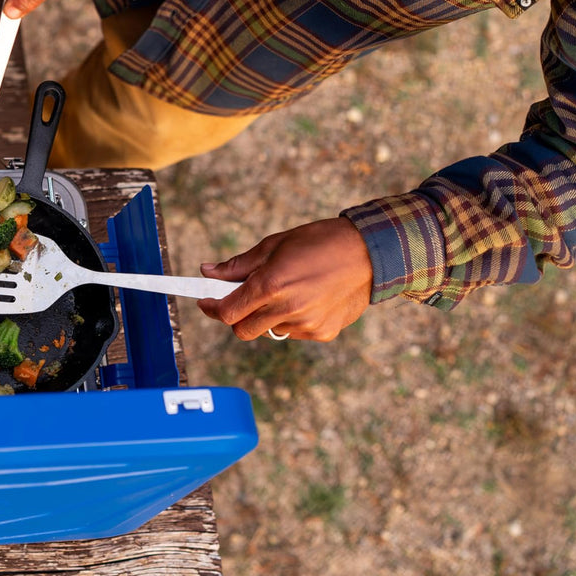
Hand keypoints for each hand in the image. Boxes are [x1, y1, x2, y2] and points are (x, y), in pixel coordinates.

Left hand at [196, 217, 373, 341]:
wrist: (370, 253)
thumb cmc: (319, 242)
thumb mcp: (273, 245)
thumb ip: (238, 265)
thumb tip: (207, 271)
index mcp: (271, 285)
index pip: (228, 312)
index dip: (212, 309)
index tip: (206, 302)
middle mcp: (287, 310)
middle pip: (243, 330)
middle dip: (236, 316)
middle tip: (241, 298)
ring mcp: (306, 325)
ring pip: (269, 331)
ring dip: (266, 317)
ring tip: (285, 291)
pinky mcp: (323, 333)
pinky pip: (294, 333)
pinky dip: (291, 320)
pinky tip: (306, 299)